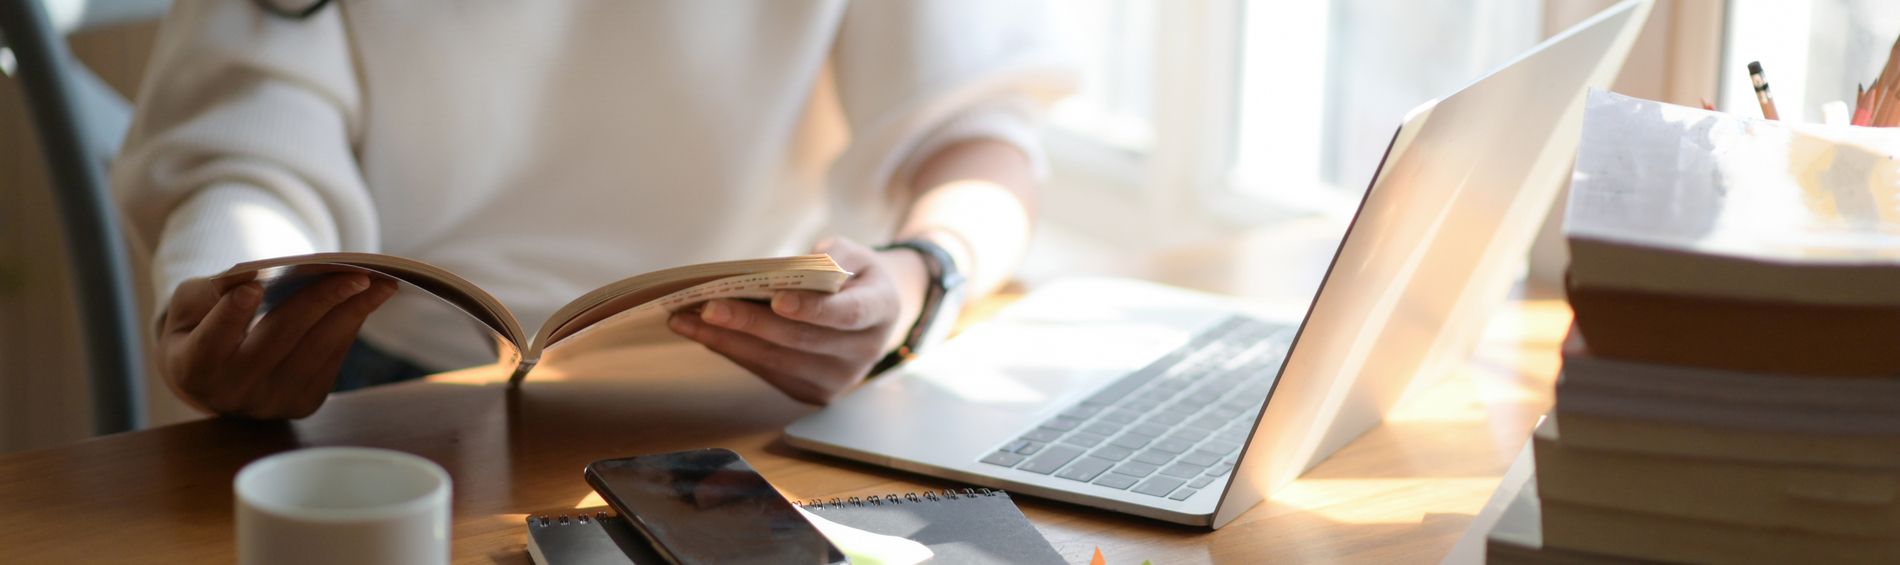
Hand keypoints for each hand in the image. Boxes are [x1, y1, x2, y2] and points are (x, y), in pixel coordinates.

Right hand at [159, 272, 398, 418]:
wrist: (218, 371)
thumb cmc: (202, 325)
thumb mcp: (191, 304)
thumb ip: (212, 292)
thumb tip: (254, 273)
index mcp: (193, 369)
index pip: (211, 344)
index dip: (230, 316)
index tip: (252, 286)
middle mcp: (232, 394)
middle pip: (277, 342)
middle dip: (318, 303)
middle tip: (354, 274)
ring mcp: (271, 403)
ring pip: (314, 352)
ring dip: (352, 315)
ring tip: (381, 284)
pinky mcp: (303, 403)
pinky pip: (331, 360)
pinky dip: (351, 326)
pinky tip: (369, 300)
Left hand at [668, 238, 926, 404]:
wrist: (873, 318)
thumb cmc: (857, 278)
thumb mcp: (858, 255)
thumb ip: (833, 255)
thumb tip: (787, 269)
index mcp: (880, 311)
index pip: (847, 315)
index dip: (812, 309)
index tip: (777, 299)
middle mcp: (861, 352)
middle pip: (799, 340)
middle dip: (750, 322)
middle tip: (708, 305)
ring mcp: (836, 380)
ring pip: (775, 361)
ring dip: (727, 339)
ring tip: (686, 319)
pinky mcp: (810, 394)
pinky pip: (765, 371)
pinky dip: (731, 350)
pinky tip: (701, 332)